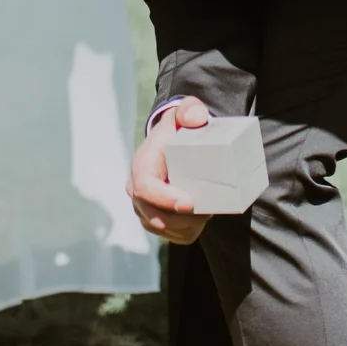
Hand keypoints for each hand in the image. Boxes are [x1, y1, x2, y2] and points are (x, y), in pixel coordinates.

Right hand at [129, 98, 212, 242]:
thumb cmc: (179, 132)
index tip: (189, 202)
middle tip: (209, 208)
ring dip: (189, 225)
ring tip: (208, 210)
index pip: (145, 189)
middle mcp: (136, 191)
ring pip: (166, 230)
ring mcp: (144, 209)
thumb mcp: (184, 113)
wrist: (172, 147)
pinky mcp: (155, 222)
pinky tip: (201, 218)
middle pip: (155, 217)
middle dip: (184, 218)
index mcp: (141, 167)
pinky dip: (190, 231)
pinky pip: (175, 236)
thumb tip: (197, 118)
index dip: (164, 199)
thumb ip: (190, 109)